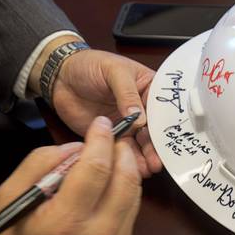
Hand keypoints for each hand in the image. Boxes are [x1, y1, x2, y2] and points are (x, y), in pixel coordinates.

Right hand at [0, 117, 140, 234]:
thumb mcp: (10, 194)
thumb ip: (43, 162)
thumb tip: (79, 147)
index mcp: (63, 223)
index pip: (96, 170)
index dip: (102, 140)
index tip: (102, 123)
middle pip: (126, 180)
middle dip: (122, 151)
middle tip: (113, 136)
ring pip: (135, 194)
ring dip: (127, 168)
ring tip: (112, 154)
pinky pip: (131, 210)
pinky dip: (125, 189)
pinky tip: (110, 181)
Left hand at [54, 48, 161, 177]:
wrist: (60, 77)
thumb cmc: (90, 65)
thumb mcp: (113, 71)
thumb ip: (126, 93)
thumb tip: (140, 117)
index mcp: (149, 89)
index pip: (164, 108)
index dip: (170, 123)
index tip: (173, 139)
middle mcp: (143, 109)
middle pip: (155, 130)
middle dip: (158, 146)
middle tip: (159, 161)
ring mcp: (129, 125)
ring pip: (141, 143)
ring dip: (146, 156)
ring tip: (149, 168)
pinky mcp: (113, 136)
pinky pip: (123, 150)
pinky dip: (127, 161)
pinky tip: (133, 169)